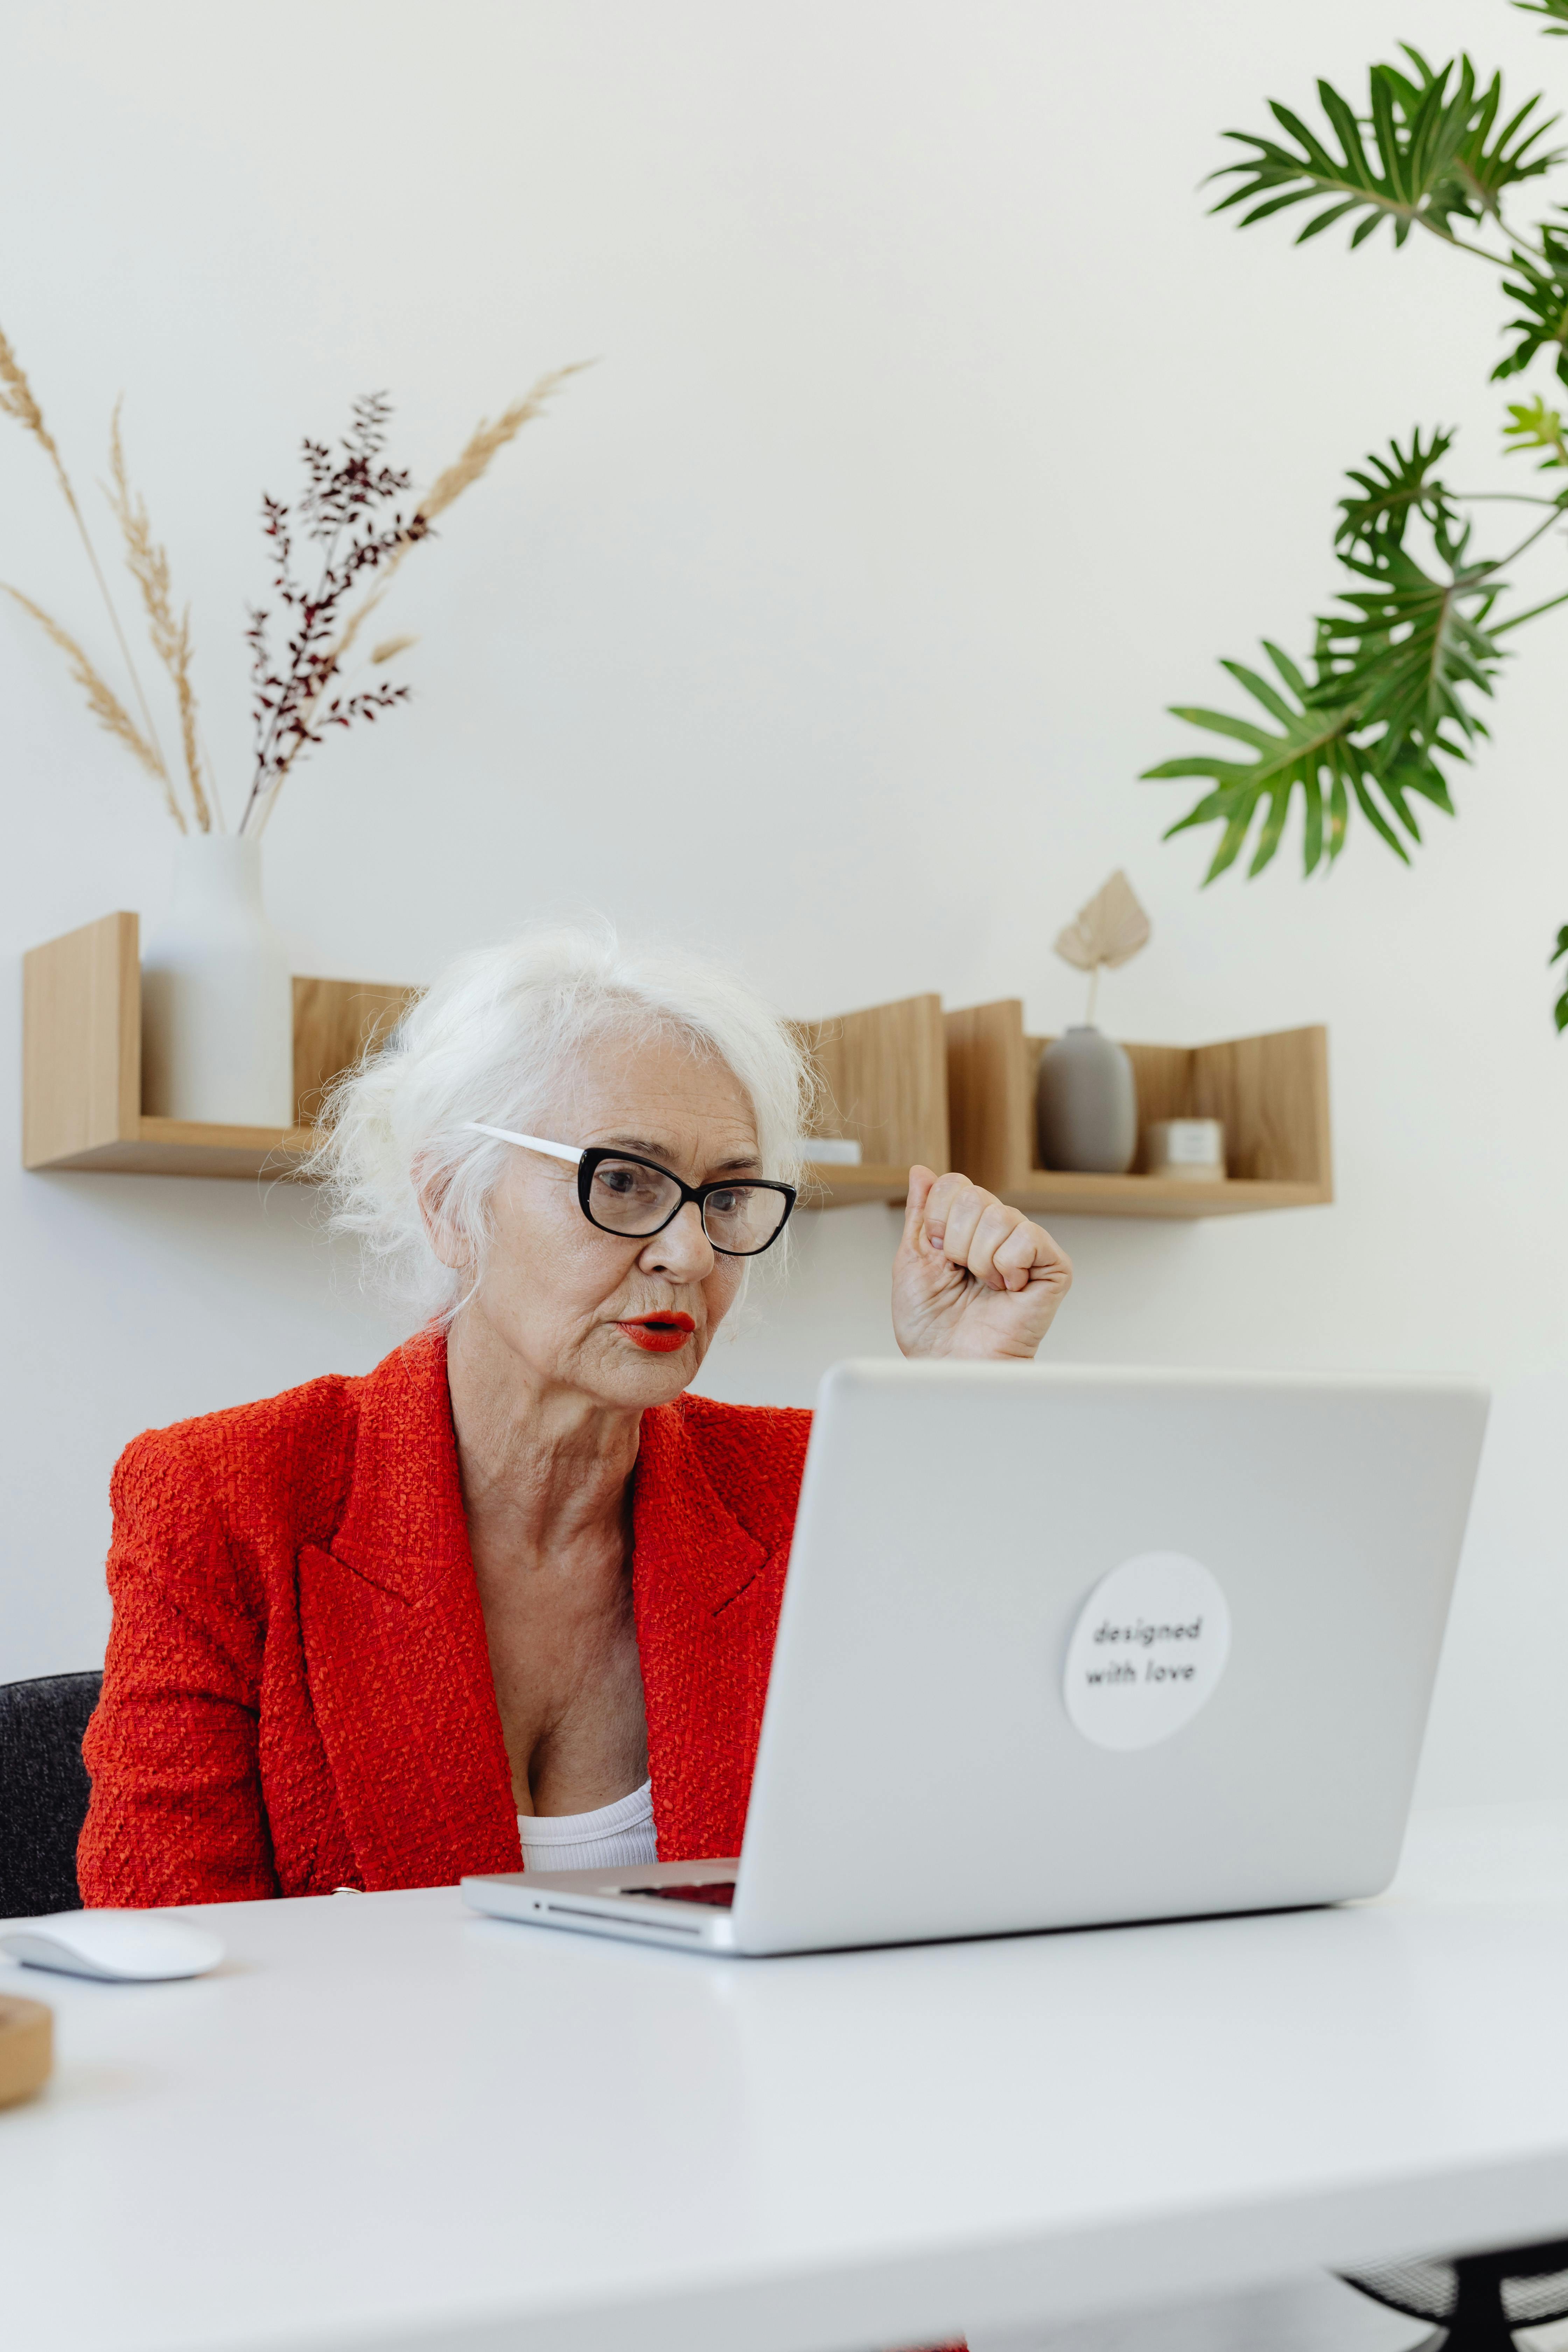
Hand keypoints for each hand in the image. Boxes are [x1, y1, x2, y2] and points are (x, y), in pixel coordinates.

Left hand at [891, 1166, 1071, 1362]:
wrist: (950, 1363)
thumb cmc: (932, 1325)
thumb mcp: (911, 1260)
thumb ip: (919, 1213)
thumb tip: (921, 1172)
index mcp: (966, 1226)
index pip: (953, 1184)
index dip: (936, 1219)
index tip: (936, 1254)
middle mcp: (999, 1231)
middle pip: (973, 1196)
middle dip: (954, 1242)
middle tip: (961, 1273)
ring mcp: (1027, 1247)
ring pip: (999, 1216)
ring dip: (978, 1260)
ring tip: (984, 1286)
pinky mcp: (1053, 1267)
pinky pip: (1027, 1237)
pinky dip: (1007, 1267)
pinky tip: (1008, 1289)